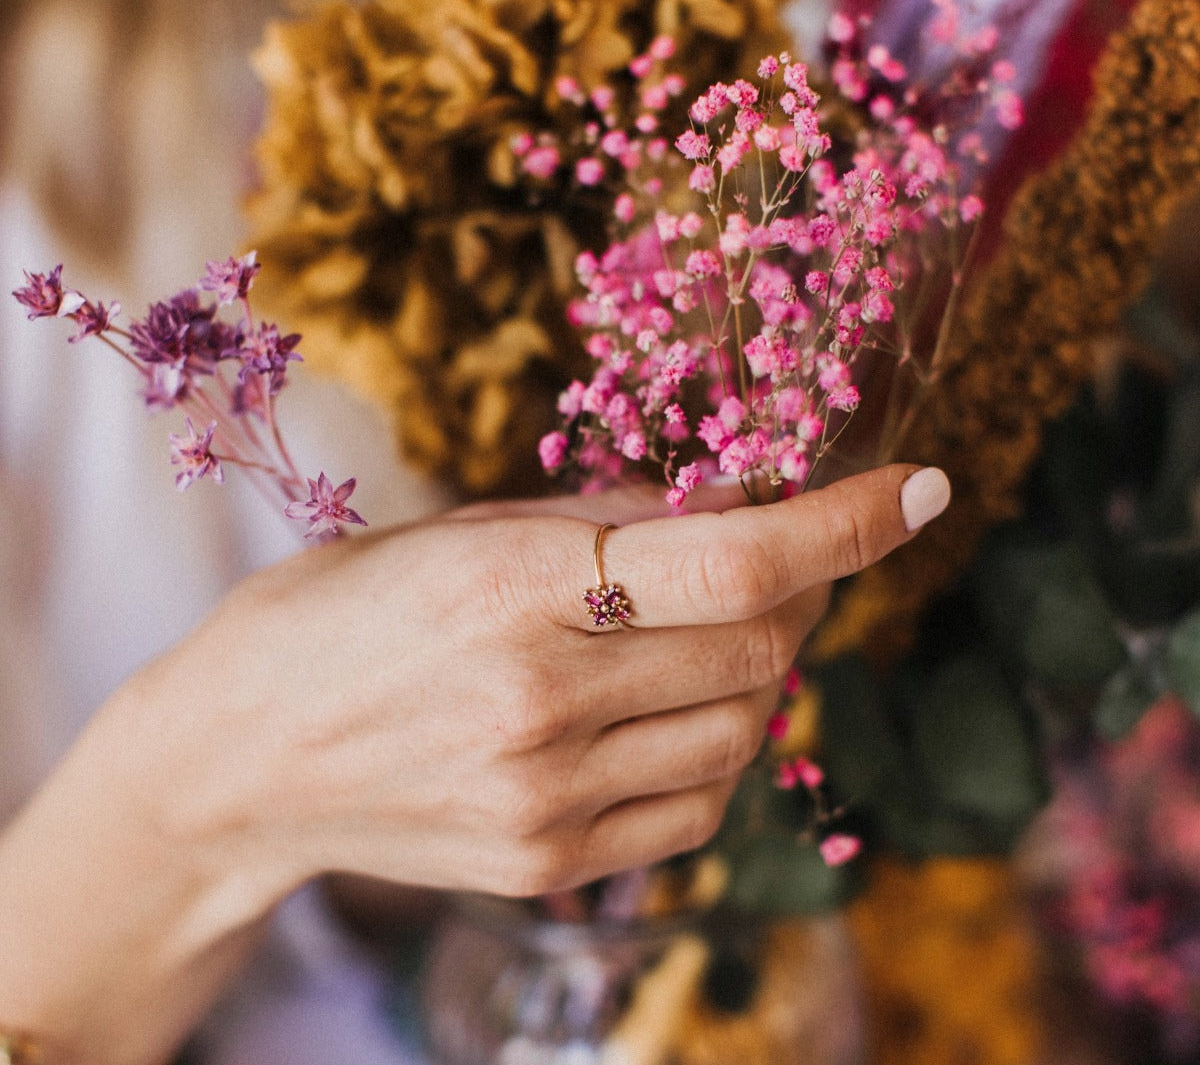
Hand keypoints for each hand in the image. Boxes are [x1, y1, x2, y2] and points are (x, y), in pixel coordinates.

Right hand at [0, 463, 947, 1063]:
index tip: (913, 487)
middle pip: (762, 644)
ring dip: (763, 664)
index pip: (735, 560)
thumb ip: (603, 519)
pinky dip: (718, 742)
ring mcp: (547, 798)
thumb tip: (733, 500)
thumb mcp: (457, 528)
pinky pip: (700, 805)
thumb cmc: (335, 613)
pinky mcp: (549, 862)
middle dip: (804, 586)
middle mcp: (539, 700)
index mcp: (511, 585)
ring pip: (747, 727)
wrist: (237, 762)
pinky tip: (671, 707)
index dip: (845, 521)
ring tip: (705, 630)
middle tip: (781, 553)